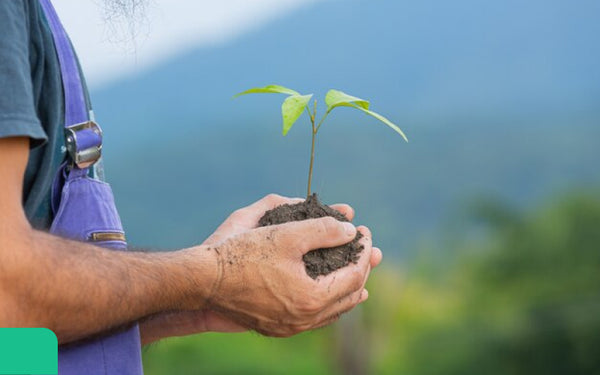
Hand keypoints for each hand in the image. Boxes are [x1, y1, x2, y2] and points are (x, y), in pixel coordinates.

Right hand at [139, 194, 381, 343]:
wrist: (203, 281)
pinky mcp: (277, 328)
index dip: (362, 250)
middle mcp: (305, 319)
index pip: (353, 274)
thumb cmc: (242, 254)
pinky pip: (315, 318)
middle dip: (361, 269)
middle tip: (367, 250)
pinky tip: (328, 294)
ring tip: (360, 277)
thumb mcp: (286, 234)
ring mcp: (290, 327)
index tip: (365, 231)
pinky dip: (328, 303)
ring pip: (333, 311)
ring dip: (348, 290)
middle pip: (348, 295)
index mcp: (312, 297)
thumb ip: (323, 229)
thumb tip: (351, 231)